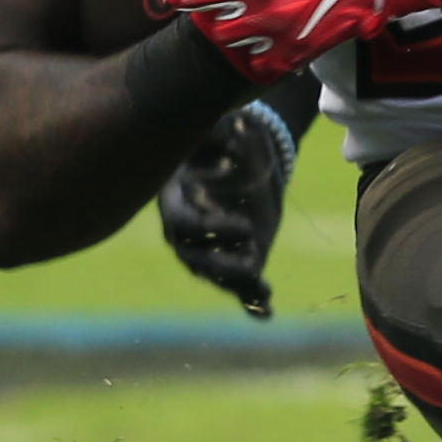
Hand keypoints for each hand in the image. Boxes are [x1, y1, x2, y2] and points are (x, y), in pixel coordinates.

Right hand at [157, 99, 300, 317]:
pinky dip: (250, 301)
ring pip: (215, 275)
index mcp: (175, 198)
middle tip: (253, 264)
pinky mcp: (233, 258)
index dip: (210, 229)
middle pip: (194, 258)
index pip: (182, 223)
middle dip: (221, 265)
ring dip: (237, 285)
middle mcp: (187, 230)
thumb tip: (231, 128)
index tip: (246, 227)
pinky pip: (236, 286)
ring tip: (262, 292)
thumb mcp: (222, 128)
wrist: (243, 157)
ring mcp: (209, 248)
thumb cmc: (224, 138)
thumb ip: (219, 133)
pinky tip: (265, 312)